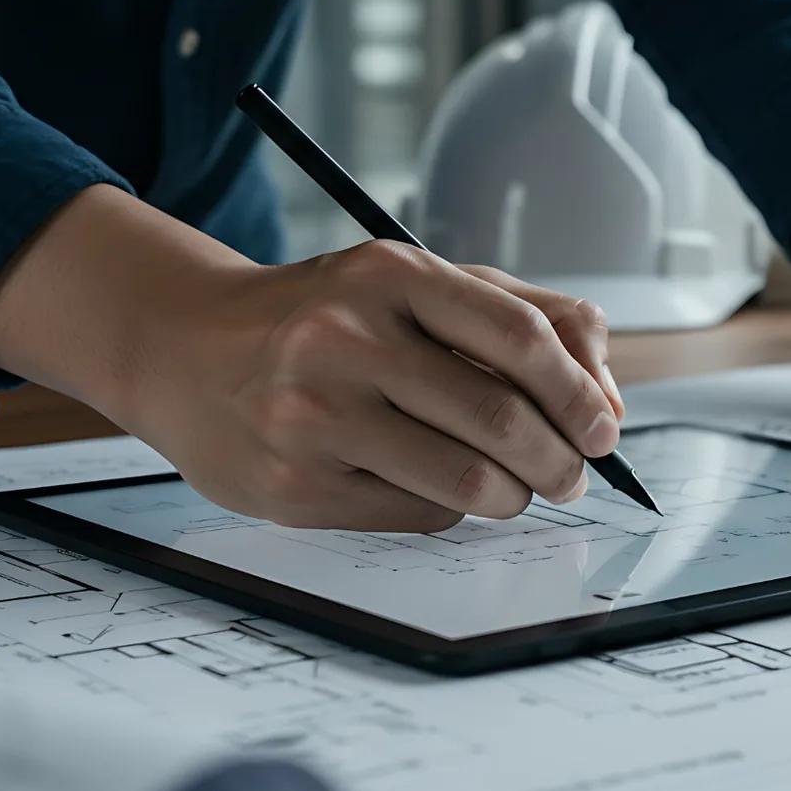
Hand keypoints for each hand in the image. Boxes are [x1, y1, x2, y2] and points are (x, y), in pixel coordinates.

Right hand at [0, 186, 623, 531]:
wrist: (183, 348)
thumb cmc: (323, 316)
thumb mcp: (415, 285)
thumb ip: (523, 317)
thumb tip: (607, 392)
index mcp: (388, 274)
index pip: (520, 337)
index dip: (579, 392)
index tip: (603, 427)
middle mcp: (345, 339)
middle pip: (499, 418)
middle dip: (559, 460)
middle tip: (572, 474)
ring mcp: (312, 417)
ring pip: (463, 481)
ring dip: (513, 496)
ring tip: (517, 489)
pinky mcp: (293, 487)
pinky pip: (413, 515)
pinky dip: (449, 512)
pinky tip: (439, 490)